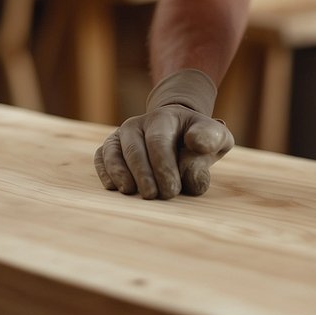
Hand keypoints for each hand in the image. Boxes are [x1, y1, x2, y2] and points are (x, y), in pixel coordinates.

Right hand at [93, 69, 233, 198]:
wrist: (179, 133)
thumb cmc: (198, 140)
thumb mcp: (214, 136)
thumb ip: (211, 138)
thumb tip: (196, 144)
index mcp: (164, 117)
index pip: (158, 141)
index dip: (163, 167)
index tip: (172, 190)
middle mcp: (138, 124)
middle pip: (134, 149)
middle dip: (143, 175)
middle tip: (154, 196)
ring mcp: (121, 135)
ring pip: (113, 152)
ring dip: (120, 174)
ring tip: (131, 193)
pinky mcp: (110, 147)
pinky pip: (101, 157)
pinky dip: (104, 171)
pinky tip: (114, 187)